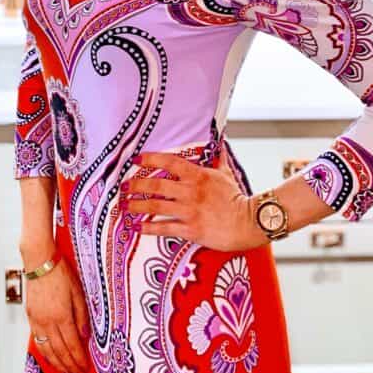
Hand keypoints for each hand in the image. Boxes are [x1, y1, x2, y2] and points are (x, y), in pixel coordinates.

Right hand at [23, 252, 90, 372]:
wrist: (40, 262)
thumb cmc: (60, 273)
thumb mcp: (78, 292)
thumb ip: (82, 315)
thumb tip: (85, 335)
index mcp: (62, 315)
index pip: (72, 344)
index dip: (79, 359)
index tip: (84, 368)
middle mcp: (48, 321)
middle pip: (60, 351)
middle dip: (69, 366)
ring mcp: (37, 321)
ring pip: (47, 350)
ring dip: (57, 364)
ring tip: (65, 372)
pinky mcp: (31, 318)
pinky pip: (38, 341)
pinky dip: (45, 353)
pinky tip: (51, 358)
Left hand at [118, 145, 269, 252]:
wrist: (249, 222)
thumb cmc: (237, 198)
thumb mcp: (227, 174)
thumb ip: (219, 159)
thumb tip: (221, 142)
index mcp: (198, 175)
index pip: (169, 162)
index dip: (150, 159)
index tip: (136, 159)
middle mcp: (190, 191)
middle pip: (156, 184)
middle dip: (136, 185)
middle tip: (123, 186)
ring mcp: (189, 211)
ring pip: (156, 206)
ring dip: (137, 206)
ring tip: (124, 206)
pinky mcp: (191, 230)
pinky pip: (164, 228)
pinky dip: (148, 228)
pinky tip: (136, 228)